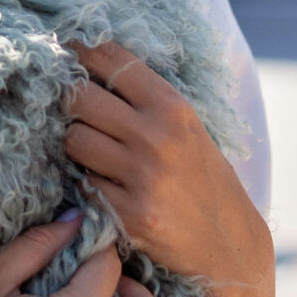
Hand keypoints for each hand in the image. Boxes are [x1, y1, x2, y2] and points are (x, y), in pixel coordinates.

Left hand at [65, 43, 279, 296]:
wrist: (230, 246)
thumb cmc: (204, 180)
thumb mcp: (188, 128)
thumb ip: (145, 99)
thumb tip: (89, 63)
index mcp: (172, 107)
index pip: (111, 59)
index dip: (80, 49)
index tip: (66, 50)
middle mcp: (156, 136)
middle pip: (79, 97)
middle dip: (72, 103)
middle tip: (80, 115)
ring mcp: (140, 176)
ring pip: (73, 139)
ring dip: (76, 146)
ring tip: (97, 156)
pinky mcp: (128, 214)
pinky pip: (83, 183)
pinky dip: (89, 184)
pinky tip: (110, 189)